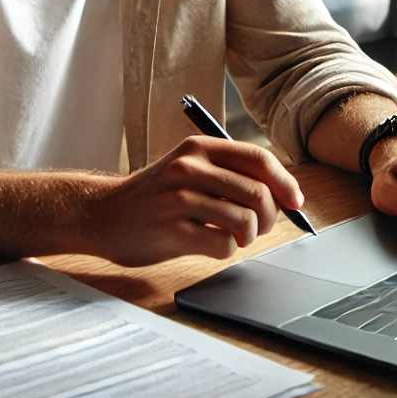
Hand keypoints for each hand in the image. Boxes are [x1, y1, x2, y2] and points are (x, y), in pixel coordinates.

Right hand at [85, 136, 304, 265]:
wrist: (101, 214)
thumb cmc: (154, 194)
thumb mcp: (188, 167)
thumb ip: (227, 172)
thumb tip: (281, 191)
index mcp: (199, 147)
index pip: (258, 158)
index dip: (285, 181)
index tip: (295, 201)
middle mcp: (190, 168)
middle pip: (258, 192)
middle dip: (270, 215)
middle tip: (259, 226)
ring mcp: (180, 199)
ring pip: (245, 220)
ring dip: (248, 235)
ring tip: (234, 236)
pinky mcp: (172, 231)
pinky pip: (223, 245)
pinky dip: (227, 250)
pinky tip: (210, 244)